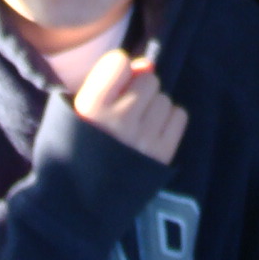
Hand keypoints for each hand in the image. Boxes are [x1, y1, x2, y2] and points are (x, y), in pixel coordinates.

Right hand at [74, 49, 188, 164]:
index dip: (118, 71)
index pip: (119, 62)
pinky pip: (179, 116)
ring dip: (153, 108)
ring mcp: (143, 137)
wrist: (83, 197)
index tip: (112, 87)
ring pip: (164, 99)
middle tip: (126, 110)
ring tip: (138, 127)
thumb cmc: (79, 145)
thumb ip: (109, 80)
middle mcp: (119, 119)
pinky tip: (152, 135)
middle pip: (148, 79)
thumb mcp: (79, 109)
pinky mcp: (162, 153)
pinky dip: (168, 122)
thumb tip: (148, 64)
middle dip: (139, 91)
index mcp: (91, 107)